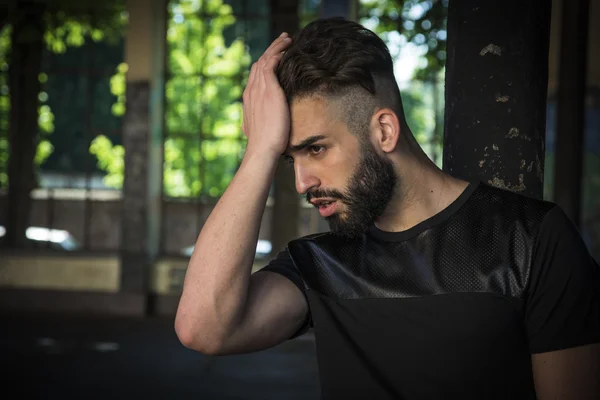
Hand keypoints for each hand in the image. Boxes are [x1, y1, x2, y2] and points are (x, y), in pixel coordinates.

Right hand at [242, 32, 291, 156]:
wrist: (263, 148)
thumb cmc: (264, 144)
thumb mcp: (259, 128)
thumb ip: (259, 120)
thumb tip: (258, 124)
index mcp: (250, 98)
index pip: (256, 74)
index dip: (266, 62)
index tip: (275, 56)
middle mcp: (252, 90)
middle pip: (259, 62)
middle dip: (271, 50)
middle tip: (283, 40)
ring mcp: (259, 89)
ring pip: (265, 59)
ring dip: (276, 47)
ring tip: (287, 39)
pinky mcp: (268, 90)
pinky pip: (270, 65)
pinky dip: (276, 55)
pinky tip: (285, 50)